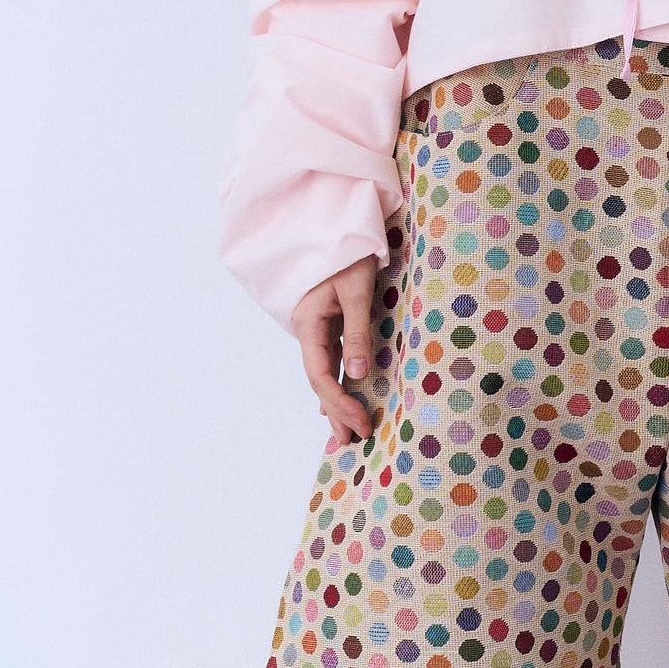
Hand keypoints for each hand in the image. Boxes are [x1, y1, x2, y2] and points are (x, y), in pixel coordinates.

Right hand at [290, 258, 378, 439]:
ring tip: (347, 431)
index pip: (321, 374)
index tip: (359, 422)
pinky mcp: (330, 323)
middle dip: (335, 410)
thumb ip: (357, 332)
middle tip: (352, 441)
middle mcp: (309, 330)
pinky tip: (343, 399)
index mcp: (309, 323)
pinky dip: (339, 381)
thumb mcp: (356, 292)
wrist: (341, 225)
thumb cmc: (349, 255)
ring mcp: (318, 328)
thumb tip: (357, 375)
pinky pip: (333, 359)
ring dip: (336, 401)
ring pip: (325, 372)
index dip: (338, 402)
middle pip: (320, 379)